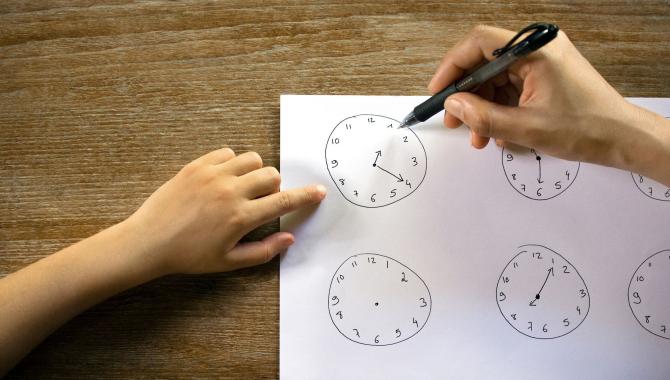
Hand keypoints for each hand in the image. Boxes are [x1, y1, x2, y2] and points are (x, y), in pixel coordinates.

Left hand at [126, 148, 325, 274]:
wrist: (148, 242)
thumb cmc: (188, 256)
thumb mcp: (229, 262)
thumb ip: (263, 251)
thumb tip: (289, 238)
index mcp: (241, 217)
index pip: (284, 201)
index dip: (305, 196)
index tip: (319, 191)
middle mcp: (230, 191)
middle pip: (271, 175)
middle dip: (274, 186)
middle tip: (259, 201)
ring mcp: (213, 175)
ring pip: (252, 159)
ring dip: (255, 172)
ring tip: (242, 187)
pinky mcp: (196, 166)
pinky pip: (227, 152)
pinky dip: (232, 163)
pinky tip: (223, 179)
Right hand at [428, 25, 669, 183]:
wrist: (621, 138)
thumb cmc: (587, 127)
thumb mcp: (526, 128)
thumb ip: (483, 117)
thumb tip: (454, 105)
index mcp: (535, 50)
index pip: (480, 42)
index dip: (453, 65)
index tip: (440, 89)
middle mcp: (537, 49)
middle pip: (484, 61)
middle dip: (466, 93)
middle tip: (454, 118)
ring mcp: (541, 63)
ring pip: (495, 78)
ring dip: (481, 107)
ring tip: (477, 134)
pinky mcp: (544, 77)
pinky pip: (509, 88)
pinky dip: (498, 109)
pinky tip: (496, 132)